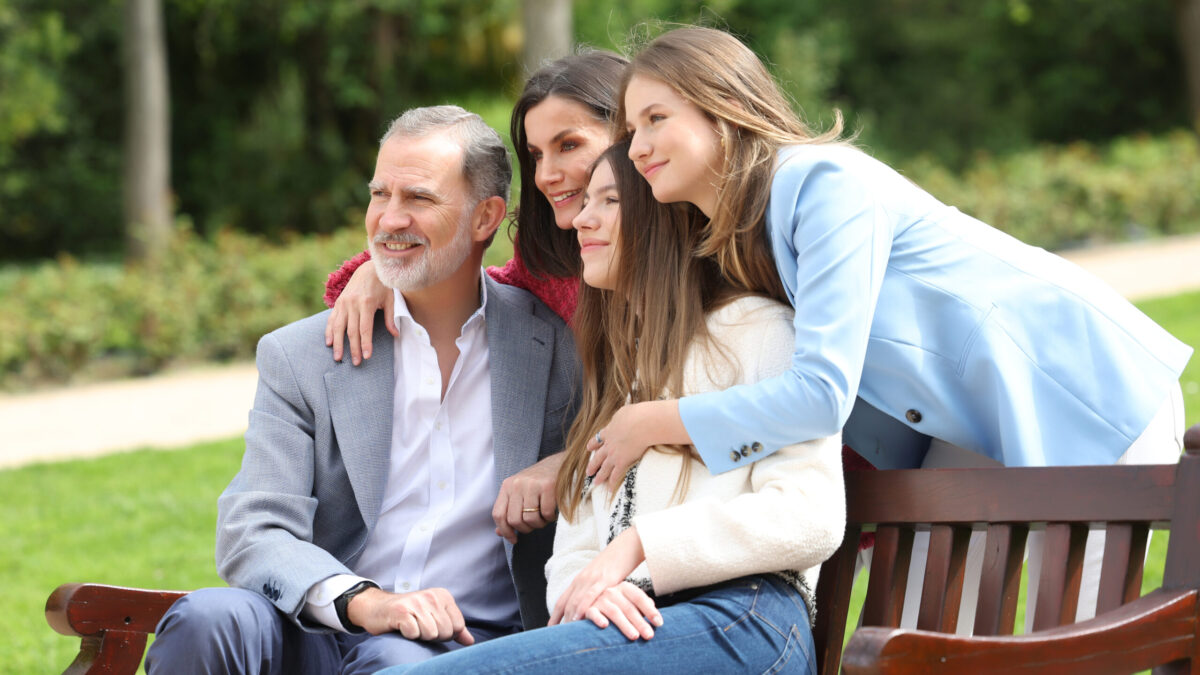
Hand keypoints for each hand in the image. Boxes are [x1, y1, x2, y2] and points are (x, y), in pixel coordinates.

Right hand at [325, 260, 394, 364]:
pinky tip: (329, 343)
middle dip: (354, 348)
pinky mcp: (338, 302)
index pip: (365, 329)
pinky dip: (329, 331)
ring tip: (338, 358)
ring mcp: (343, 303)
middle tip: (356, 363)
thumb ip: (390, 318)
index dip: (365, 343)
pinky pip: (332, 319)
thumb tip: (396, 335)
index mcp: (366, 303)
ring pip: (339, 327)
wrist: (368, 269)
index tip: (366, 356)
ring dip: (338, 344)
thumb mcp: (390, 299)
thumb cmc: (382, 285)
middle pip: (351, 331)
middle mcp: (352, 304)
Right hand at [347, 587, 473, 644]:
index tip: (432, 627)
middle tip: (419, 627)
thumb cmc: (409, 615)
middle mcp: (431, 596)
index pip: (458, 626)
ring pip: (431, 634)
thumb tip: (470, 641)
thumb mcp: (434, 616)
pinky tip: (402, 627)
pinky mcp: (401, 611)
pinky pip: (414, 634)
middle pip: (445, 632)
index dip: (446, 634)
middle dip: (433, 636)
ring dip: (420, 636)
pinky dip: (408, 635)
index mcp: (442, 596)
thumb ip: (454, 628)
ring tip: (411, 626)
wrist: (377, 608)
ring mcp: (416, 602)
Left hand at [492, 453, 564, 543]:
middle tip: (534, 525)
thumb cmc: (538, 482)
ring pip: (530, 519)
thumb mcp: (519, 493)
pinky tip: (552, 513)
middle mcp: (517, 484)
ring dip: (539, 524)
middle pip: (514, 520)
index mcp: (507, 486)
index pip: (498, 514)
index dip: (505, 531)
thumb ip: (509, 510)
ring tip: (544, 518)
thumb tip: (499, 532)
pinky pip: (546, 513)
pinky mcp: (548, 486)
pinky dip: (550, 518)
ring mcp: (532, 484)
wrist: (558, 464)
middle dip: (525, 529)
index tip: (514, 539)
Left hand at [549, 527, 646, 625]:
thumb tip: (592, 607)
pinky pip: (589, 595)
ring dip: (568, 617)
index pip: (563, 600)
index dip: (555, 615)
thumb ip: (593, 591)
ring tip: (564, 631)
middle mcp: (582, 579)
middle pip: (566, 603)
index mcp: (580, 579)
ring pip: (575, 600)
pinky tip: (578, 617)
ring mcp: (591, 579)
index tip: (550, 628)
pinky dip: (582, 607)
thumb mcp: (600, 579)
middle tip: (556, 635)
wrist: (626, 546)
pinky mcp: (604, 579)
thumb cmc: (616, 564)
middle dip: (559, 619)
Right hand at [582, 582, 662, 640]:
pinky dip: (598, 618)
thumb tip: (652, 606)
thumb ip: (640, 604)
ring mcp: (599, 599)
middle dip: (640, 622)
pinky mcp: (587, 608)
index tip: (659, 623)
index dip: (650, 610)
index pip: (639, 597)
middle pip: (629, 607)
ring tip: (634, 636)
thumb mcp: (627, 601)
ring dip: (625, 625)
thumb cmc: (613, 605)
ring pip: (614, 612)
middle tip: (649, 635)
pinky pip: (592, 613)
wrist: (587, 603)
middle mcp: (612, 591)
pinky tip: (605, 625)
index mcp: (624, 588)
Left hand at [586, 403, 653, 490]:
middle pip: (598, 456)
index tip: (589, 447)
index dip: (593, 444)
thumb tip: (623, 417)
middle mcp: (609, 444)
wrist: (641, 424)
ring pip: (604, 467)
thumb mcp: (624, 412)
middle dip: (593, 464)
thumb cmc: (636, 415)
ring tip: (595, 482)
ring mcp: (614, 454)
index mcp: (609, 431)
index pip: (599, 438)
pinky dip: (611, 483)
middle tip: (588, 471)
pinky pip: (615, 475)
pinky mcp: (622, 462)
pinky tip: (608, 490)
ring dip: (599, 476)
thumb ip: (621, 416)